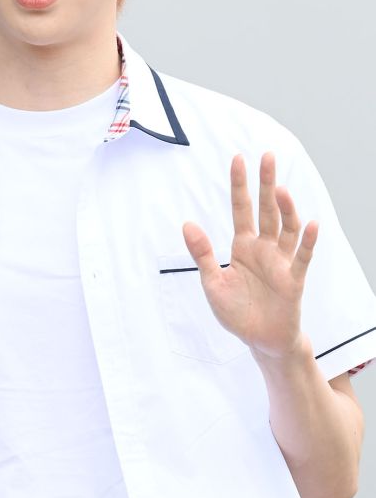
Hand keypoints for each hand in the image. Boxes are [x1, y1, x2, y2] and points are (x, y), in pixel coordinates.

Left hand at [182, 152, 317, 359]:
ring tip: (281, 190)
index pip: (241, 208)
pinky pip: (302, 257)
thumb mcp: (212, 282)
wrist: (260, 341)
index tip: (238, 158)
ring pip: (286, 228)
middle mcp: (264, 248)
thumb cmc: (237, 312)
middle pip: (266, 209)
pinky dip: (307, 241)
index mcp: (243, 246)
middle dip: (266, 183)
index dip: (239, 184)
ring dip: (286, 209)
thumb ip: (202, 254)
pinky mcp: (293, 280)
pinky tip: (310, 224)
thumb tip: (187, 224)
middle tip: (268, 156)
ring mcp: (281, 262)